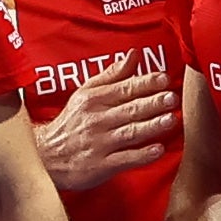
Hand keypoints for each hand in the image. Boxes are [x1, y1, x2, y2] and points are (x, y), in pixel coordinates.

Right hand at [37, 53, 178, 192]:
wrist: (47, 156)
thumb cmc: (72, 122)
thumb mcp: (85, 93)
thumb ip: (112, 75)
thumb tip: (134, 54)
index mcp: (93, 100)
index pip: (123, 88)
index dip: (145, 83)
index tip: (163, 79)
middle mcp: (96, 120)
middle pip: (129, 110)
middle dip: (152, 103)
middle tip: (172, 98)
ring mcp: (99, 144)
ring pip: (129, 133)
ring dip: (151, 127)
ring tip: (170, 120)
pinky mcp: (101, 166)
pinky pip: (125, 159)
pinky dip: (141, 156)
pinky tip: (158, 150)